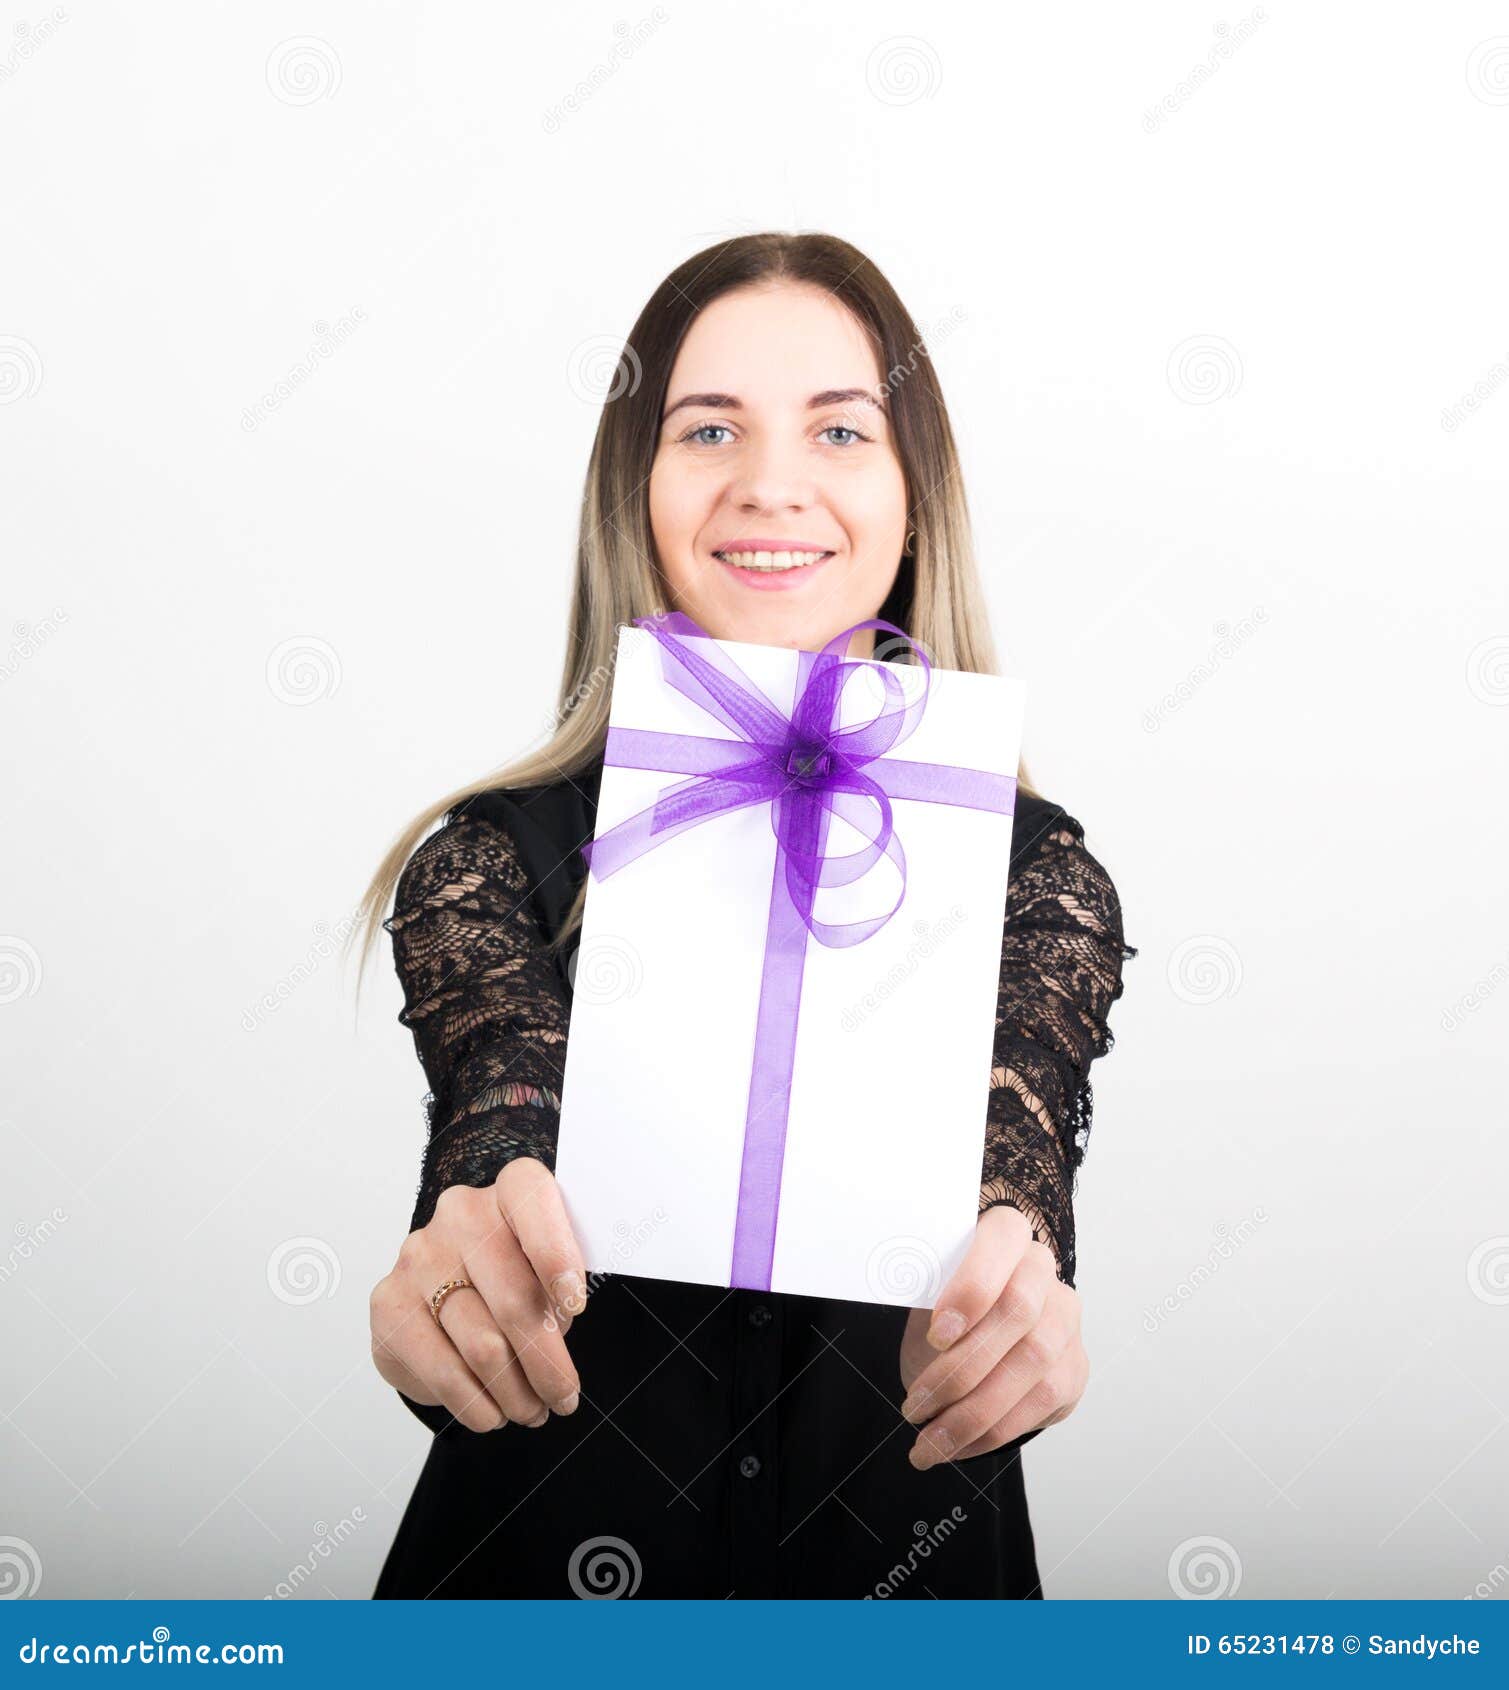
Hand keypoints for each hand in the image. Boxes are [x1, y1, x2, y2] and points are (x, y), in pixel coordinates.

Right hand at [369, 1158, 587, 1433]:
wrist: (452, 1280)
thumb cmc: (519, 1271)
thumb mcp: (552, 1267)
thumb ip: (563, 1285)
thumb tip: (563, 1323)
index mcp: (511, 1189)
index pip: (533, 1202)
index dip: (557, 1255)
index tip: (575, 1307)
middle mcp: (461, 1213)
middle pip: (514, 1298)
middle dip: (547, 1362)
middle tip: (564, 1399)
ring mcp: (419, 1256)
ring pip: (482, 1344)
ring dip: (515, 1391)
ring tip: (532, 1411)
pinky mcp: (389, 1302)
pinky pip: (440, 1368)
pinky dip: (474, 1402)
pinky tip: (492, 1414)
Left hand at [897, 1205, 1087, 1467]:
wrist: (973, 1336)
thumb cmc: (942, 1306)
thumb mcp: (923, 1290)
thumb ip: (920, 1287)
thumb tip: (891, 1288)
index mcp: (1005, 1235)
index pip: (1004, 1239)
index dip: (973, 1288)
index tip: (936, 1335)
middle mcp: (1043, 1272)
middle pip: (1019, 1312)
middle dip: (962, 1369)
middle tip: (915, 1406)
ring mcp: (1065, 1321)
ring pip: (1032, 1366)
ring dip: (973, 1414)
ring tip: (928, 1442)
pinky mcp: (1073, 1369)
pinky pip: (1039, 1406)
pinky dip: (991, 1434)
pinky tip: (955, 1446)